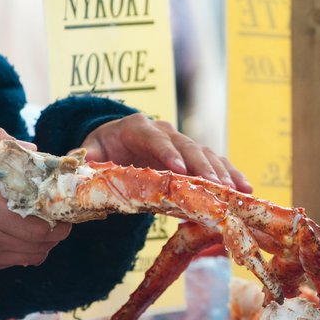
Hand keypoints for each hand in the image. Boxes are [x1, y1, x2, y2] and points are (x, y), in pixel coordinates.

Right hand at [0, 128, 72, 275]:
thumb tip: (31, 149)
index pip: (41, 227)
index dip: (59, 221)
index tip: (63, 211)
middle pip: (41, 246)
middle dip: (56, 233)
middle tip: (58, 220)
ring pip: (29, 258)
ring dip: (41, 245)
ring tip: (41, 228)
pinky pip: (10, 263)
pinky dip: (21, 252)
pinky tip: (17, 237)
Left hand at [81, 114, 251, 192]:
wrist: (113, 141)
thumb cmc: (100, 149)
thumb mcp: (88, 152)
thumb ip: (82, 160)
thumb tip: (73, 167)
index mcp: (136, 128)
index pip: (154, 138)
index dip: (167, 153)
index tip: (179, 171)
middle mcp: (164, 130)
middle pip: (187, 146)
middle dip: (203, 168)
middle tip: (216, 187)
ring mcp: (181, 143)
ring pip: (206, 154)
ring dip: (222, 173)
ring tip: (235, 192)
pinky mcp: (193, 157)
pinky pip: (215, 164)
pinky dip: (231, 175)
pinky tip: (247, 190)